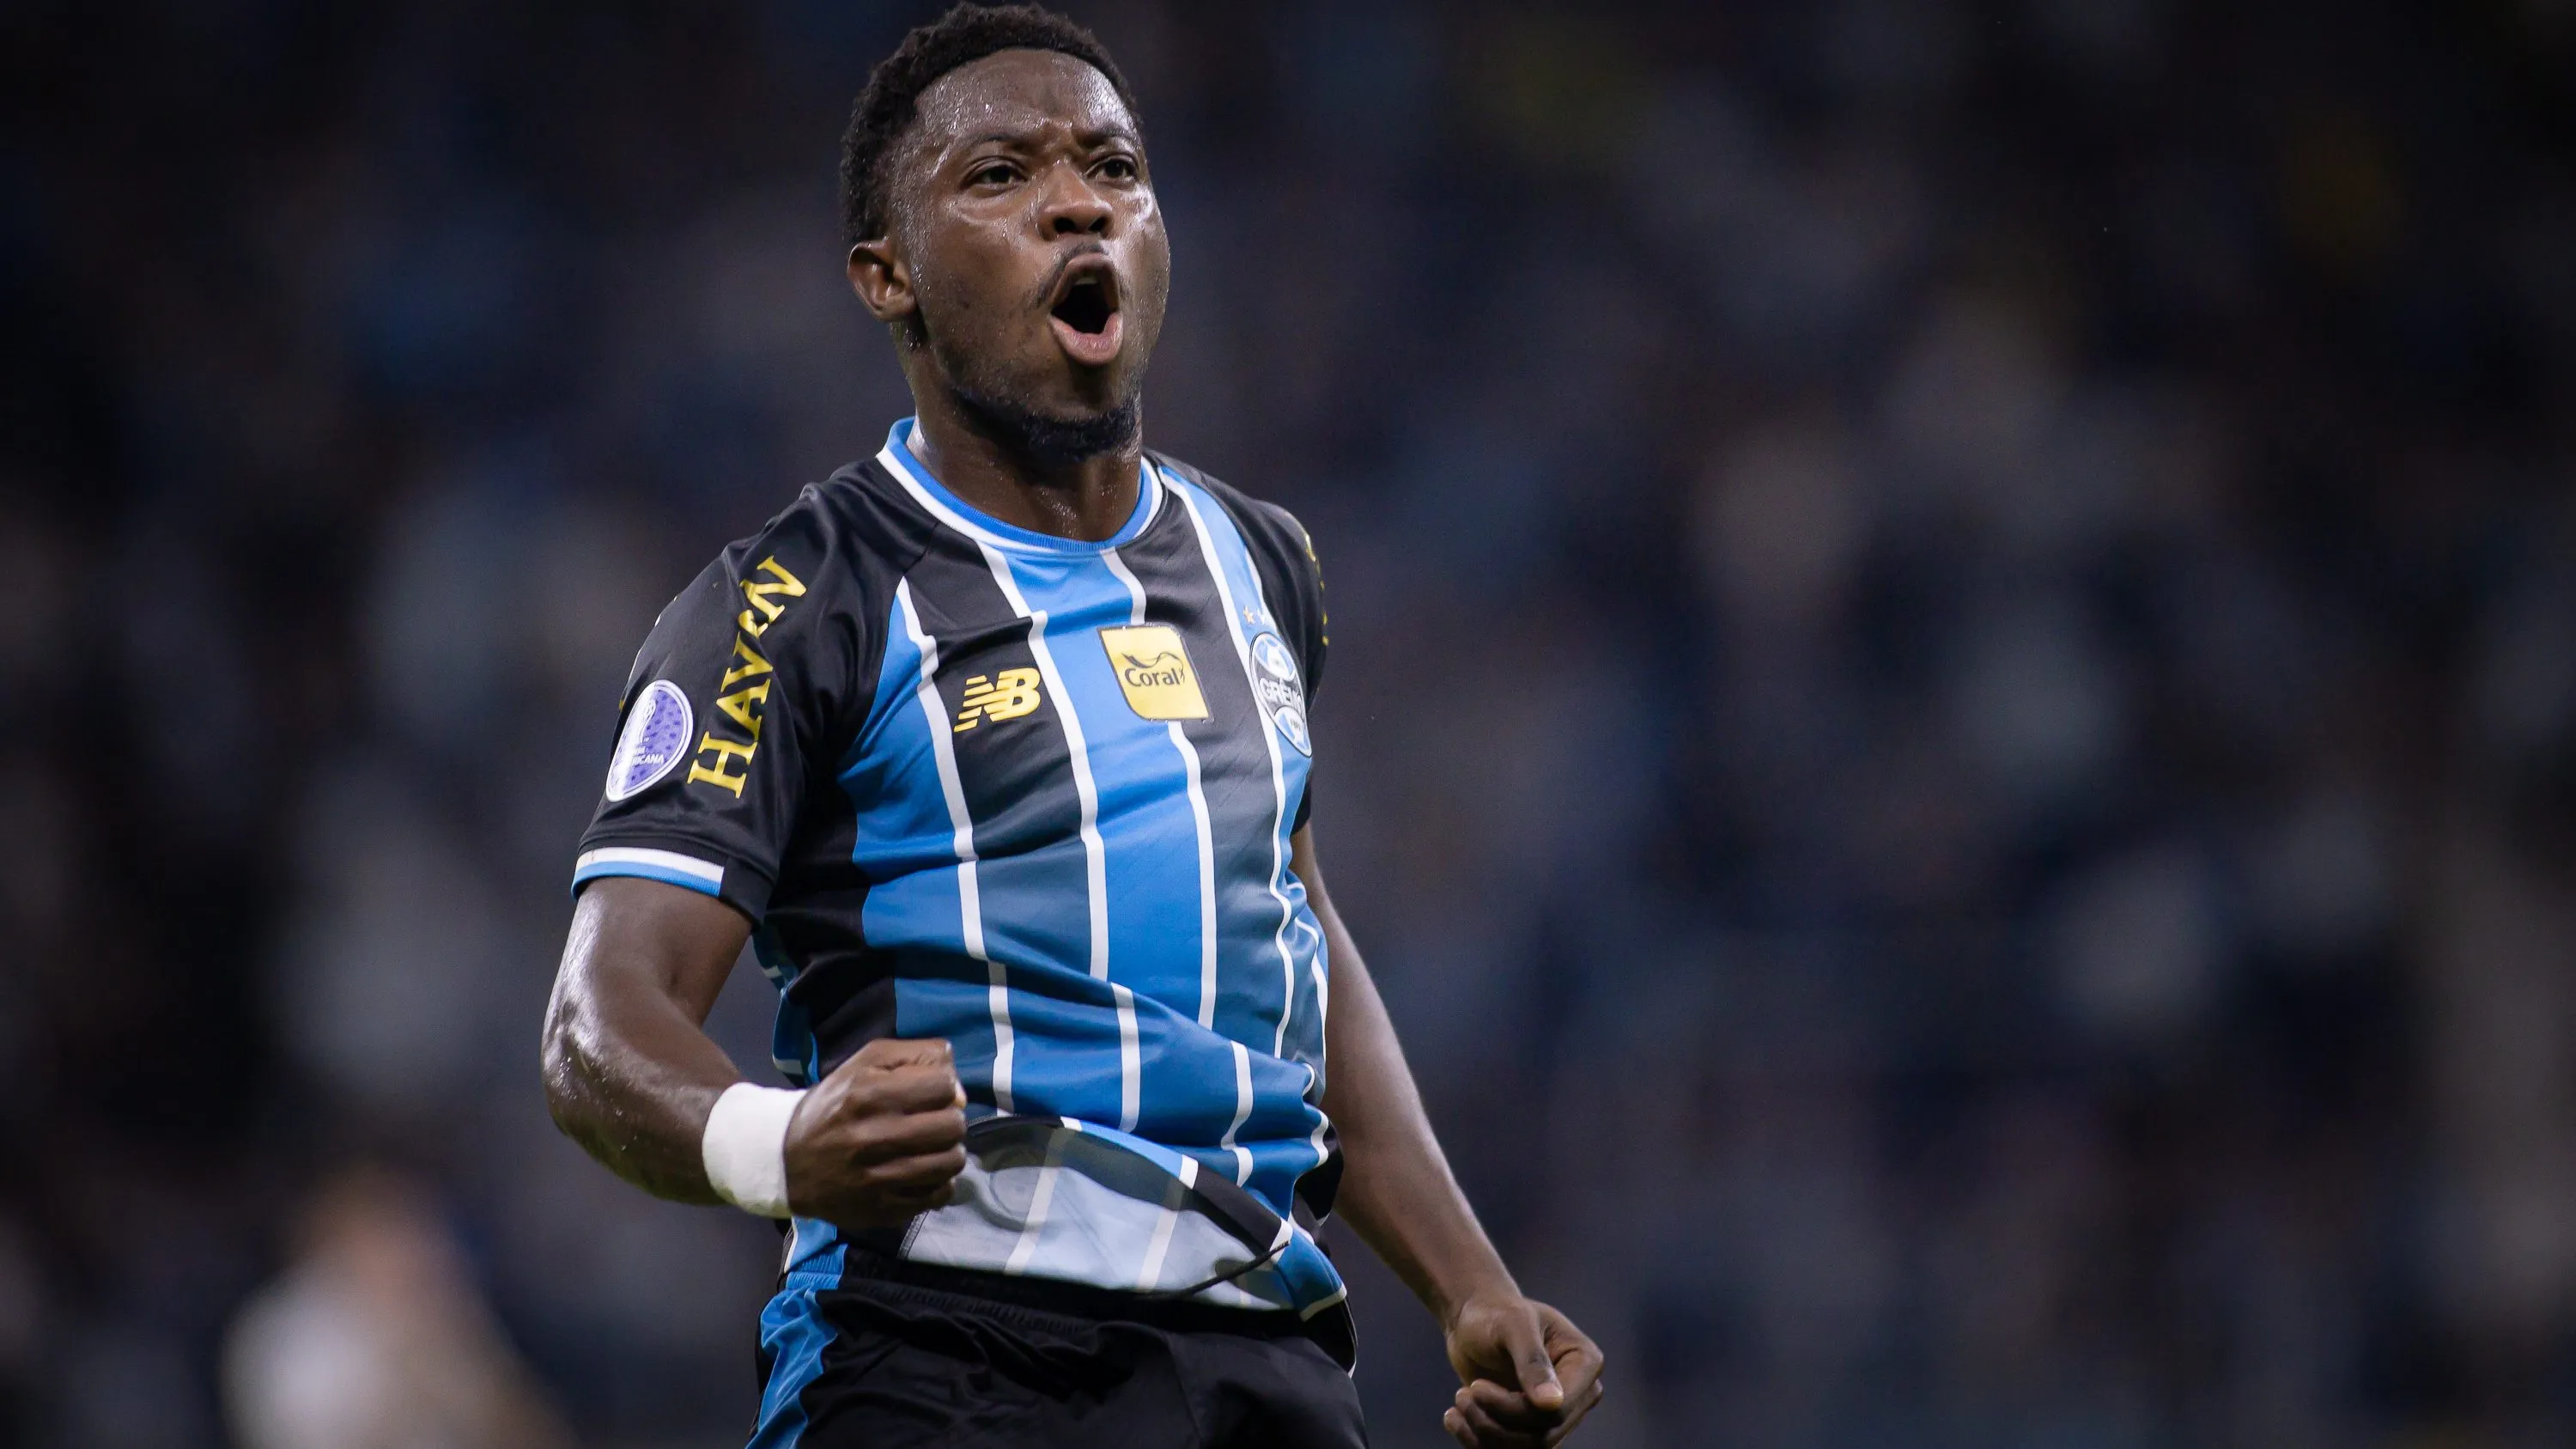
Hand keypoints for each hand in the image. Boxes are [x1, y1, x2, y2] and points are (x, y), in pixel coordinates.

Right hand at [781, 1037, 967, 1227]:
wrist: (787, 1161)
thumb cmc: (834, 1105)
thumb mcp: (865, 1063)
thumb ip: (916, 1056)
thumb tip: (957, 1087)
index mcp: (868, 1093)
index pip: (943, 1085)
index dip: (944, 1087)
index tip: (931, 1094)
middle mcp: (873, 1136)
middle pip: (953, 1125)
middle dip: (950, 1119)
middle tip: (932, 1122)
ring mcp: (878, 1178)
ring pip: (951, 1162)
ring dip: (948, 1152)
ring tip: (931, 1148)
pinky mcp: (883, 1209)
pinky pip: (939, 1195)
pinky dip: (940, 1183)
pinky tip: (923, 1173)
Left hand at [1440, 1292, 1604, 1447]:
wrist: (1474, 1320)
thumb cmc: (1495, 1313)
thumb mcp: (1512, 1326)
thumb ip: (1532, 1361)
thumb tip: (1552, 1403)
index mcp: (1585, 1363)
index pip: (1557, 1410)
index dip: (1515, 1409)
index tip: (1476, 1388)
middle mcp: (1579, 1393)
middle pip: (1543, 1434)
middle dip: (1496, 1422)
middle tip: (1462, 1395)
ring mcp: (1557, 1413)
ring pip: (1528, 1448)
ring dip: (1485, 1433)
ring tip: (1458, 1402)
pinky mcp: (1533, 1426)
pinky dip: (1478, 1442)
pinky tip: (1454, 1419)